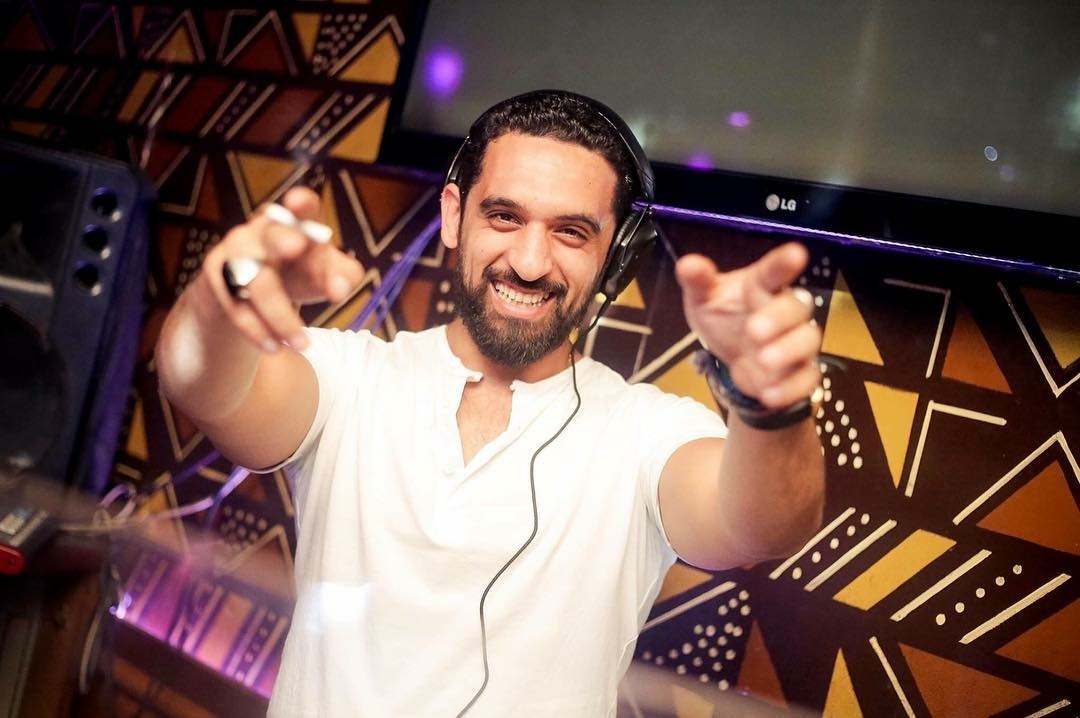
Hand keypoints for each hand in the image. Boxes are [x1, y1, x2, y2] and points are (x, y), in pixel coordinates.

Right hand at [201, 186, 364, 351]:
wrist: (250, 297)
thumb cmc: (299, 275)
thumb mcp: (326, 274)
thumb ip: (344, 278)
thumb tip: (338, 291)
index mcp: (296, 224)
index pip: (300, 208)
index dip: (301, 203)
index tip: (301, 202)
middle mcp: (263, 231)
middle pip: (273, 235)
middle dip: (283, 239)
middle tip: (297, 246)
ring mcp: (236, 252)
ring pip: (258, 282)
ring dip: (281, 316)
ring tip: (303, 343)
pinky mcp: (218, 279)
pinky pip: (236, 306)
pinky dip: (257, 330)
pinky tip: (276, 347)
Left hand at [675, 242, 820, 409]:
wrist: (732, 356)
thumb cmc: (723, 316)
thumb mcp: (703, 299)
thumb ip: (698, 281)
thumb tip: (686, 264)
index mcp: (762, 286)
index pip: (774, 271)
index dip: (785, 263)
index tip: (796, 254)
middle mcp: (785, 311)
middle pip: (797, 307)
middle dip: (779, 318)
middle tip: (753, 330)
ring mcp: (796, 342)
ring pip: (807, 340)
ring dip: (788, 351)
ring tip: (763, 360)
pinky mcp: (799, 371)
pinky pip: (806, 379)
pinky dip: (790, 388)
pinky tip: (768, 394)